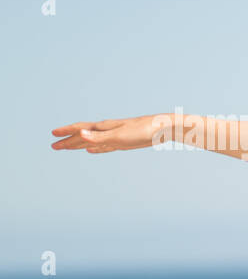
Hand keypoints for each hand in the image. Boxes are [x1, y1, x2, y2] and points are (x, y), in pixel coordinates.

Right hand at [51, 114, 170, 152]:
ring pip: (92, 140)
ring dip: (79, 144)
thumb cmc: (143, 131)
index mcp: (104, 127)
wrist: (164, 129)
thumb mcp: (120, 136)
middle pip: (83, 135)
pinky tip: (91, 150)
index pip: (80, 129)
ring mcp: (116, 136)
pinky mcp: (125, 142)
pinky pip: (104, 146)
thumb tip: (80, 134)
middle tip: (53, 146)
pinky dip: (95, 148)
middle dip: (68, 141)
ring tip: (68, 147)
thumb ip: (99, 137)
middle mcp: (108, 130)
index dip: (66, 132)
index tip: (52, 134)